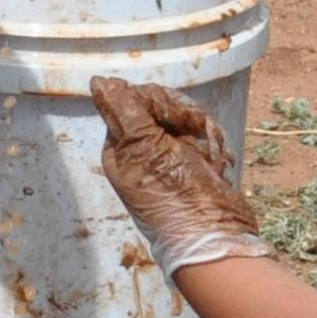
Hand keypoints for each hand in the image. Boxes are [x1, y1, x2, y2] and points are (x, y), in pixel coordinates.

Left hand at [90, 76, 270, 274]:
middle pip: (164, 106)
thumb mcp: (144, 149)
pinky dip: (216, 147)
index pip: (136, 99)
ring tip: (211, 160)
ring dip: (205, 135)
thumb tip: (97, 82)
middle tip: (196, 143)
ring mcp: (169, 158)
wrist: (215, 235)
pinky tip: (219, 165)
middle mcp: (142, 151)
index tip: (175, 121)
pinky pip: (205, 137)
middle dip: (186, 118)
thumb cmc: (176, 195)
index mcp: (121, 148)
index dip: (160, 103)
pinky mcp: (194, 165)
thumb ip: (122, 112)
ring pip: (189, 120)